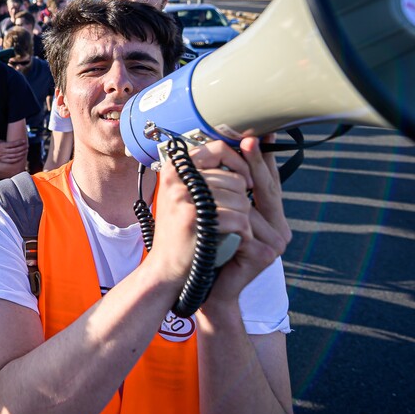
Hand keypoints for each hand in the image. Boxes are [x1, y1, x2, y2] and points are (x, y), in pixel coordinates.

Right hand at [0, 139, 26, 163]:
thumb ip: (4, 141)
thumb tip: (9, 141)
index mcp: (2, 145)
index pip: (13, 143)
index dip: (19, 142)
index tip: (24, 141)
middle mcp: (4, 151)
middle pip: (16, 149)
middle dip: (23, 147)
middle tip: (27, 146)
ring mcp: (4, 157)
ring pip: (15, 155)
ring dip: (22, 153)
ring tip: (26, 151)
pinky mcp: (4, 162)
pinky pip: (12, 161)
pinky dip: (18, 159)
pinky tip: (21, 157)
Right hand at [149, 140, 254, 287]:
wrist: (167, 267)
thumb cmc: (184, 230)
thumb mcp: (188, 195)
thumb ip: (207, 174)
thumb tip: (244, 146)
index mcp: (176, 167)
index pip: (219, 148)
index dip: (240, 162)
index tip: (247, 180)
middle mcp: (176, 177)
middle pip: (235, 178)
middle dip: (243, 200)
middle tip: (235, 217)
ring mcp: (183, 196)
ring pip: (241, 199)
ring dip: (244, 218)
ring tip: (233, 229)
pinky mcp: (193, 218)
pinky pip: (237, 218)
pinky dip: (243, 232)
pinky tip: (235, 239)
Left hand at [201, 136, 291, 308]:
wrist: (209, 292)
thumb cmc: (213, 252)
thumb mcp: (224, 218)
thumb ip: (230, 196)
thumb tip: (223, 155)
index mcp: (273, 220)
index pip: (270, 183)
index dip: (265, 159)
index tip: (261, 133)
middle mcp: (280, 230)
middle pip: (267, 189)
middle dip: (255, 162)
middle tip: (248, 139)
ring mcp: (275, 244)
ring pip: (253, 206)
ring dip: (234, 188)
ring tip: (221, 163)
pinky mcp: (263, 256)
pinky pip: (243, 227)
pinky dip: (226, 215)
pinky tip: (214, 203)